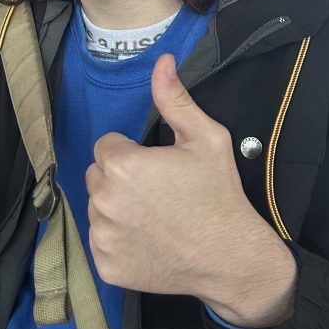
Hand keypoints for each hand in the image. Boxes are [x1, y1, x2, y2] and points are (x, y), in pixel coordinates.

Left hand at [85, 54, 296, 327]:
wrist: (231, 258)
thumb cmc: (219, 195)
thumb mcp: (206, 139)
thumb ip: (175, 99)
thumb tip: (162, 62)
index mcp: (122, 166)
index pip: (106, 146)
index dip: (132, 154)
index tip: (156, 168)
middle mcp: (104, 200)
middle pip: (97, 176)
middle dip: (120, 179)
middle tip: (156, 193)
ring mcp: (103, 236)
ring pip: (96, 209)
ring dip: (116, 209)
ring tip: (153, 218)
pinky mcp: (105, 265)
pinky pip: (100, 242)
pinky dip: (118, 242)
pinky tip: (148, 242)